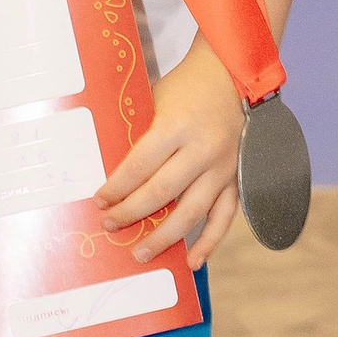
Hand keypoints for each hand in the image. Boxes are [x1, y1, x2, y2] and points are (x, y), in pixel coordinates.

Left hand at [100, 44, 244, 265]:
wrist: (232, 75)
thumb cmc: (186, 88)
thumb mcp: (156, 102)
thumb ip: (142, 138)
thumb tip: (114, 174)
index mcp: (176, 126)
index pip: (139, 165)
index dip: (116, 187)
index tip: (100, 200)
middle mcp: (202, 149)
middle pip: (161, 193)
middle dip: (131, 213)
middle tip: (110, 224)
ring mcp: (223, 167)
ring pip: (191, 212)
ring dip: (164, 236)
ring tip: (140, 253)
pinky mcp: (237, 178)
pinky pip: (224, 217)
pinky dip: (209, 241)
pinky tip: (192, 260)